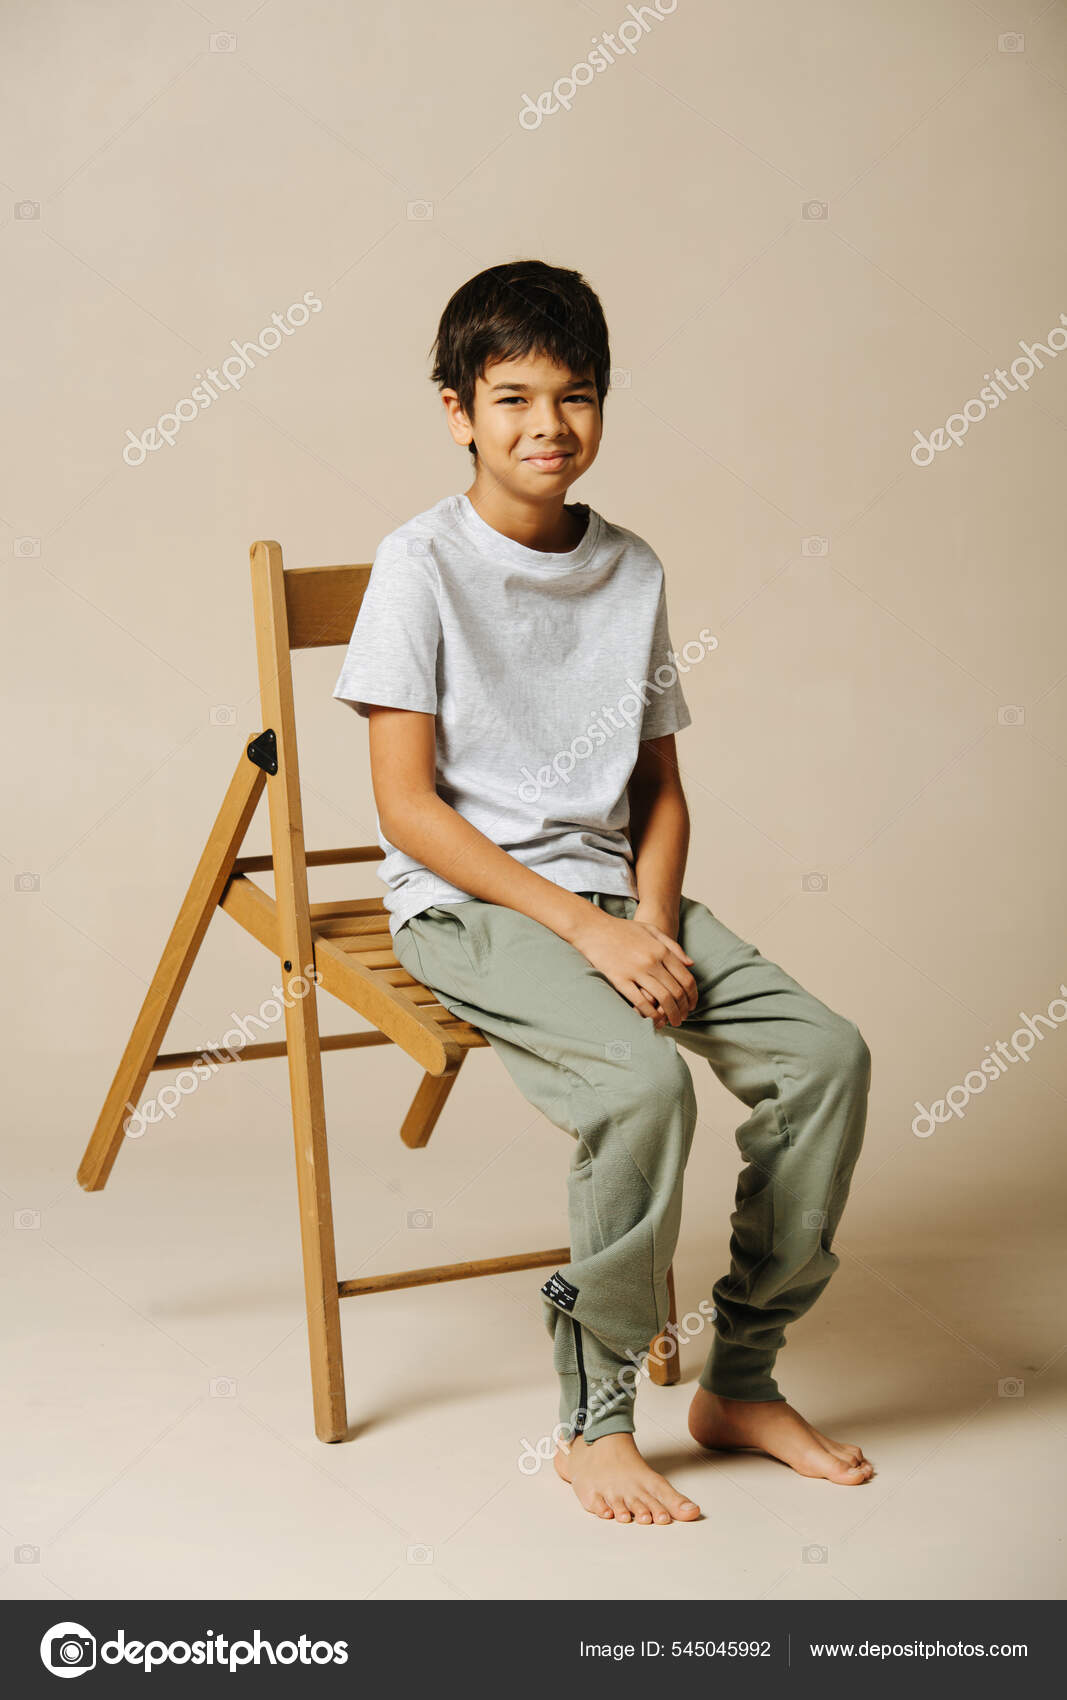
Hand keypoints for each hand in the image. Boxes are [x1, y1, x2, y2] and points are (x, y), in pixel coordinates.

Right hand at [568, 908, 697, 1030]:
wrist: (593, 928)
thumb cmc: (622, 929)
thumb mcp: (651, 930)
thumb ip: (673, 946)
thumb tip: (691, 964)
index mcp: (661, 950)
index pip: (686, 978)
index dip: (692, 996)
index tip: (692, 1005)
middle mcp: (652, 961)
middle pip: (676, 991)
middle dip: (683, 1009)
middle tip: (683, 1018)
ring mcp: (636, 971)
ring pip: (662, 999)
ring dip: (672, 1014)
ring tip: (673, 1022)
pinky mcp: (620, 979)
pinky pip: (640, 1001)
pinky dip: (651, 1014)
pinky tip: (654, 1020)